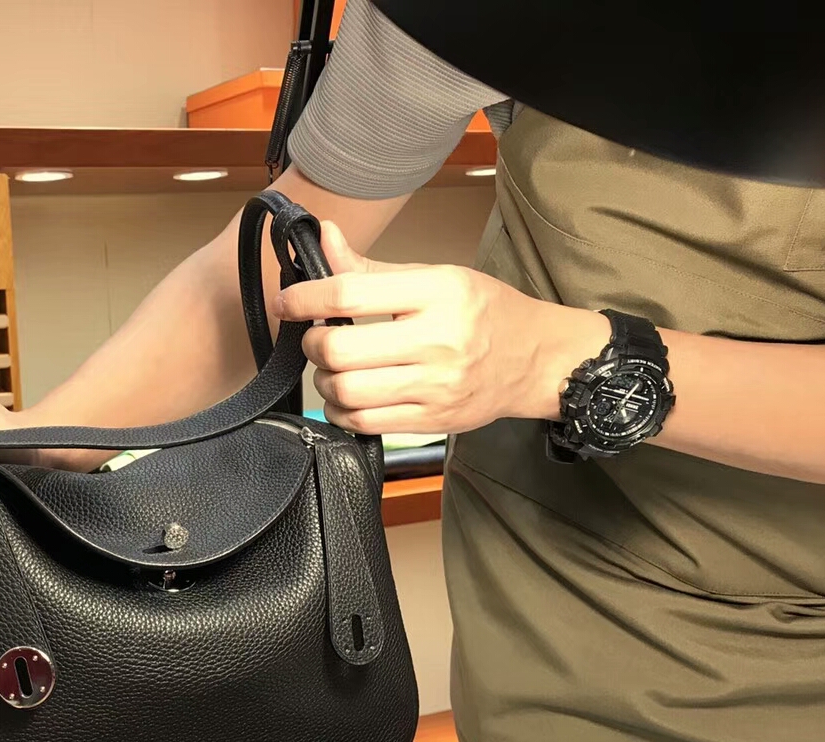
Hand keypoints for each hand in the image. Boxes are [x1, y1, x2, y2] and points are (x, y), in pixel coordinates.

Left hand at [270, 221, 608, 434]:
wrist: (536, 359)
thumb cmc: (483, 311)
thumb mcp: (435, 277)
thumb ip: (371, 269)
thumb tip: (321, 237)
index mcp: (437, 291)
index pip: (349, 293)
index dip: (305, 298)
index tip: (288, 302)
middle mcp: (438, 339)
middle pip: (339, 349)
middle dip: (313, 344)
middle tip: (318, 337)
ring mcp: (436, 386)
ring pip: (345, 391)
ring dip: (325, 380)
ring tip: (336, 367)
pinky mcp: (433, 420)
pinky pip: (363, 422)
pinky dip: (341, 410)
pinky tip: (349, 395)